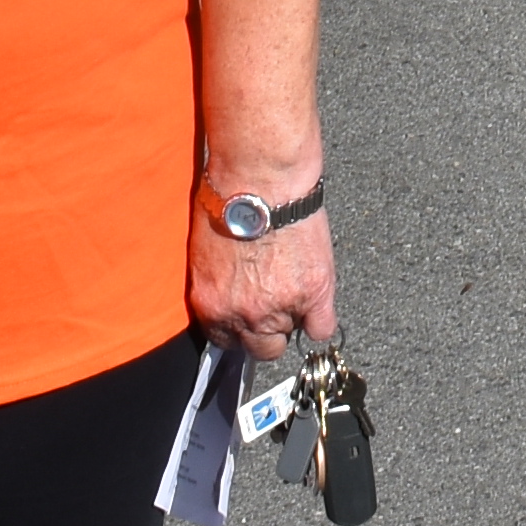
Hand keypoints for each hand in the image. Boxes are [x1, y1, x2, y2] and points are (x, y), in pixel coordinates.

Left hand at [189, 198, 340, 358]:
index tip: (248, 315)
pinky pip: (322, 328)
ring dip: (293, 314)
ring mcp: (280, 307)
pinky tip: (317, 301)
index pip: (227, 341)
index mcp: (211, 305)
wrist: (260, 178)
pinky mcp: (313, 292)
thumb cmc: (228, 200)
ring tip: (292, 278)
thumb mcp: (204, 254)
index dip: (241, 327)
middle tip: (273, 298)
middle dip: (267, 328)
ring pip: (290, 334)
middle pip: (260, 347)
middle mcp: (243, 315)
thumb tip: (227, 295)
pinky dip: (320, 318)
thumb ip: (216, 287)